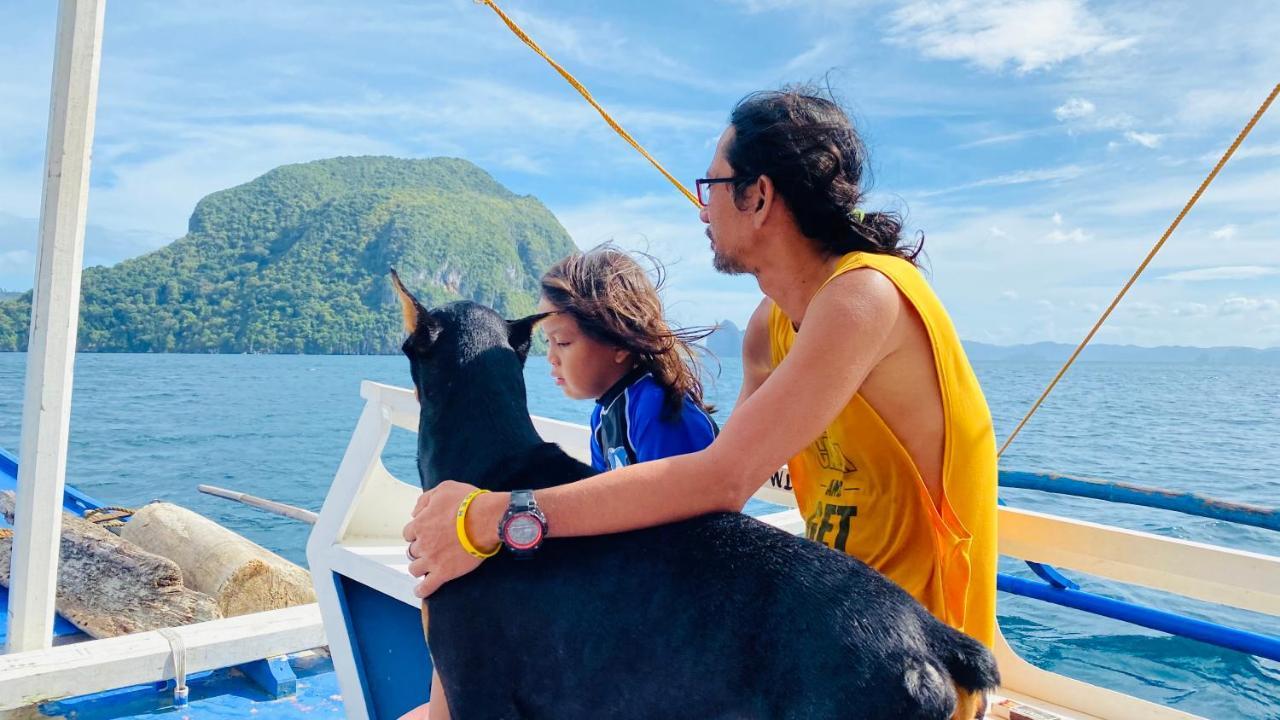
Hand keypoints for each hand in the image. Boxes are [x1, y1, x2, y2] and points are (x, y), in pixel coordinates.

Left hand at [402, 481, 504, 597]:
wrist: (487, 519)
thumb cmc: (468, 502)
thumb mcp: (444, 489)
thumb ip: (425, 499)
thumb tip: (414, 512)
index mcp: (420, 524)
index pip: (409, 532)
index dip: (417, 532)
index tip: (426, 533)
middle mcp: (422, 543)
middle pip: (412, 551)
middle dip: (420, 549)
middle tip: (432, 547)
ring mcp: (432, 560)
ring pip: (415, 569)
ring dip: (419, 567)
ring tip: (427, 566)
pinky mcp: (444, 573)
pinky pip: (427, 587)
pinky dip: (421, 590)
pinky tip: (420, 590)